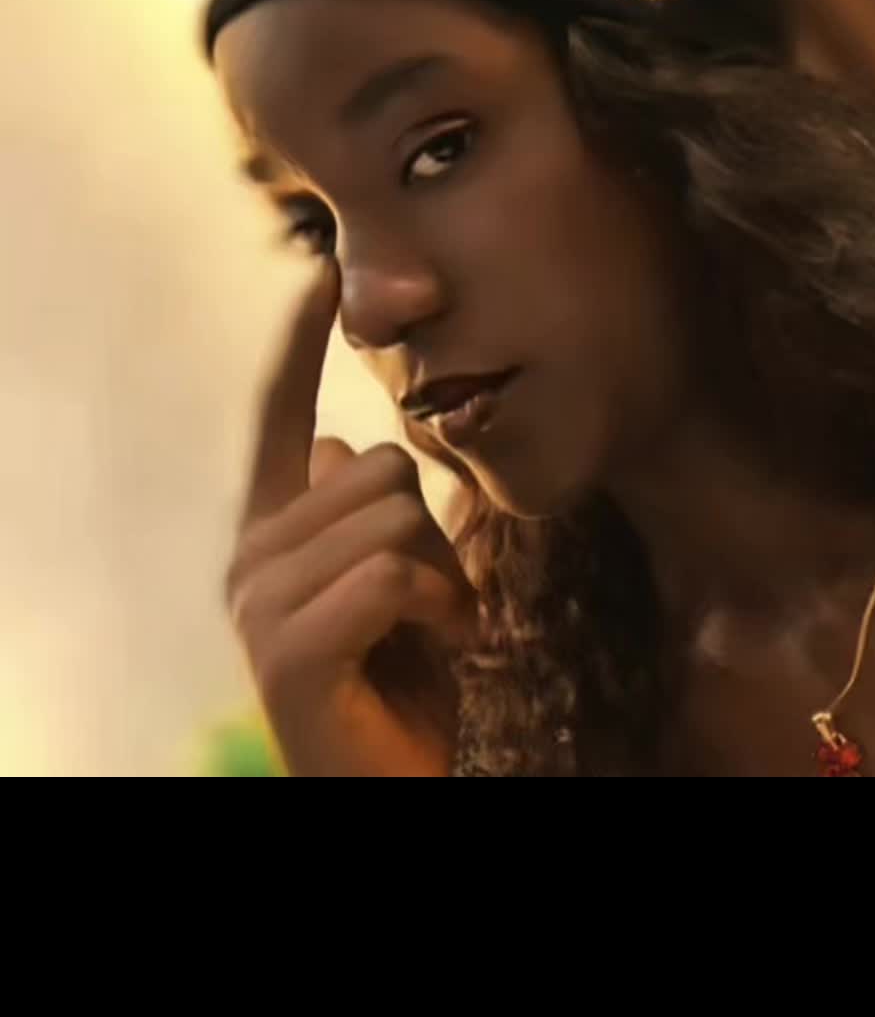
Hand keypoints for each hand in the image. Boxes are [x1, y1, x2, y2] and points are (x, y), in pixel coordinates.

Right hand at [226, 263, 475, 776]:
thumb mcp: (397, 579)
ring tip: (435, 632)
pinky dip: (440, 609)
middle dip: (429, 529)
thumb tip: (332, 440)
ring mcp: (260, 606)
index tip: (320, 269)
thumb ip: (361, 513)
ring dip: (443, 575)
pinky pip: (392, 574)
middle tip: (430, 602)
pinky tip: (439, 651)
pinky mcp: (289, 651)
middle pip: (374, 464)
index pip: (280, 417)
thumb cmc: (409, 682)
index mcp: (274, 533)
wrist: (397, 785)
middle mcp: (251, 558)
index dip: (298, 341)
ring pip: (391, 516)